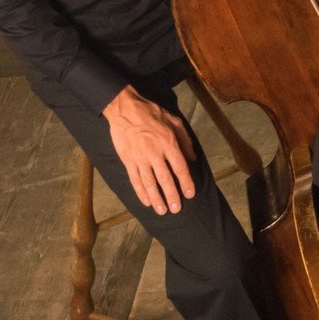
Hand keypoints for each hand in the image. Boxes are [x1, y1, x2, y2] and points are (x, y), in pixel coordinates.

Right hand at [103, 86, 197, 214]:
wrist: (125, 109)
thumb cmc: (152, 113)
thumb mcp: (175, 121)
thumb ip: (185, 141)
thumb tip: (193, 158)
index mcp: (168, 144)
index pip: (180, 168)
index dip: (186, 183)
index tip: (190, 194)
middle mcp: (154, 153)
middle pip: (165, 179)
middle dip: (172, 196)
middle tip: (176, 209)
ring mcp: (139, 158)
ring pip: (149, 183)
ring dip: (156, 198)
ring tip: (162, 210)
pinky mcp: (127, 160)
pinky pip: (135, 179)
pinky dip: (140, 192)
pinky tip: (146, 201)